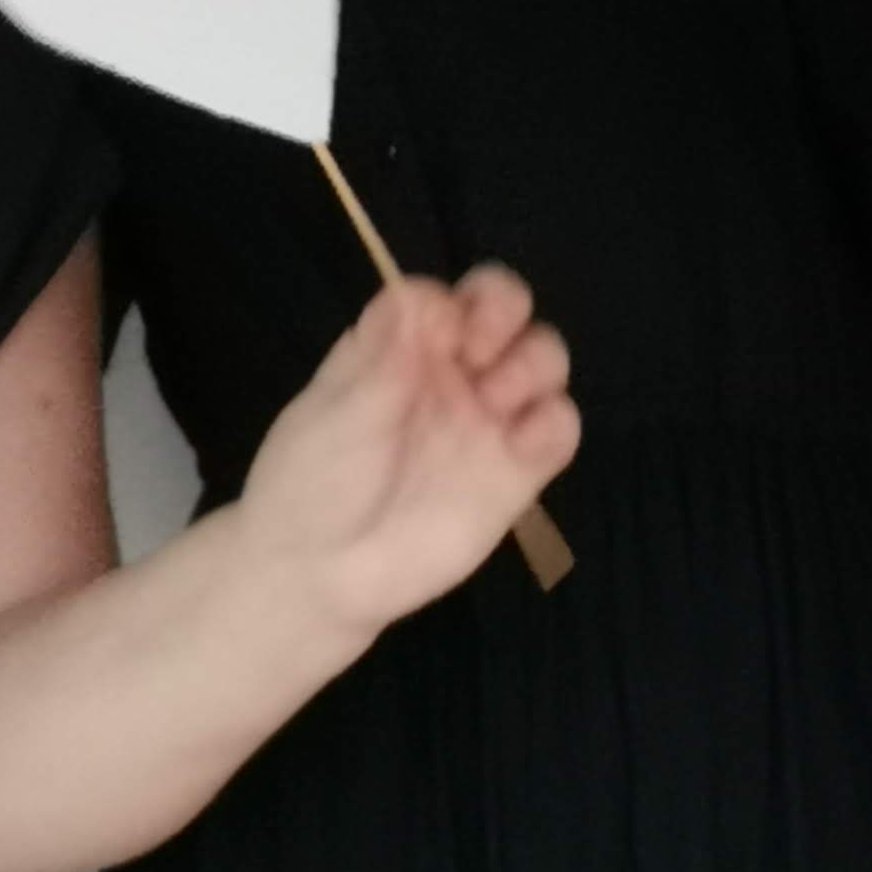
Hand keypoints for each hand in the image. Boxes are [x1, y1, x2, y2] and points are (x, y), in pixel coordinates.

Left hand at [229, 266, 576, 643]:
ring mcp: (485, 420)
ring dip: (533, 362)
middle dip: (505, 310)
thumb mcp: (336, 415)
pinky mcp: (516, 474)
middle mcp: (448, 373)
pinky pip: (558, 429)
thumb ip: (384, 361)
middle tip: (480, 353)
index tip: (445, 332)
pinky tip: (522, 442)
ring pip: (541, 359)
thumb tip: (420, 296)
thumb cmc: (313, 482)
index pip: (443, 296)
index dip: (454, 301)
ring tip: (495, 400)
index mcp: (397, 347)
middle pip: (503, 309)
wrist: (323, 576)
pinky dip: (555, 422)